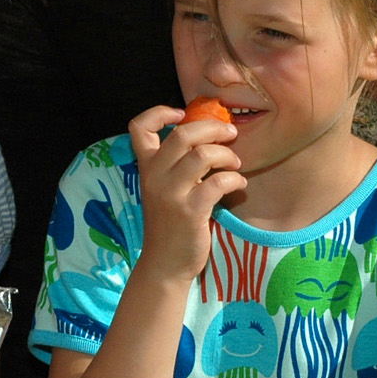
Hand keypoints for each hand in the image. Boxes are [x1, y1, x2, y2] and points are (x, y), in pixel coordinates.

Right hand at [129, 105, 243, 282]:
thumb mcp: (163, 190)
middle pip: (183, 134)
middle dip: (213, 128)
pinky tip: (238, 185)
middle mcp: (155, 177)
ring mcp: (171, 195)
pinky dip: (234, 180)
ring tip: (235, 165)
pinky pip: (218, 182)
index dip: (159, 112)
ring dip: (227, 155)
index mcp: (146, 168)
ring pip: (203, 155)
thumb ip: (175, 165)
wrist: (164, 264)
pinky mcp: (191, 212)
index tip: (182, 115)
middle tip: (230, 134)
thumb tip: (208, 136)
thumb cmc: (170, 224)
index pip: (139, 127)